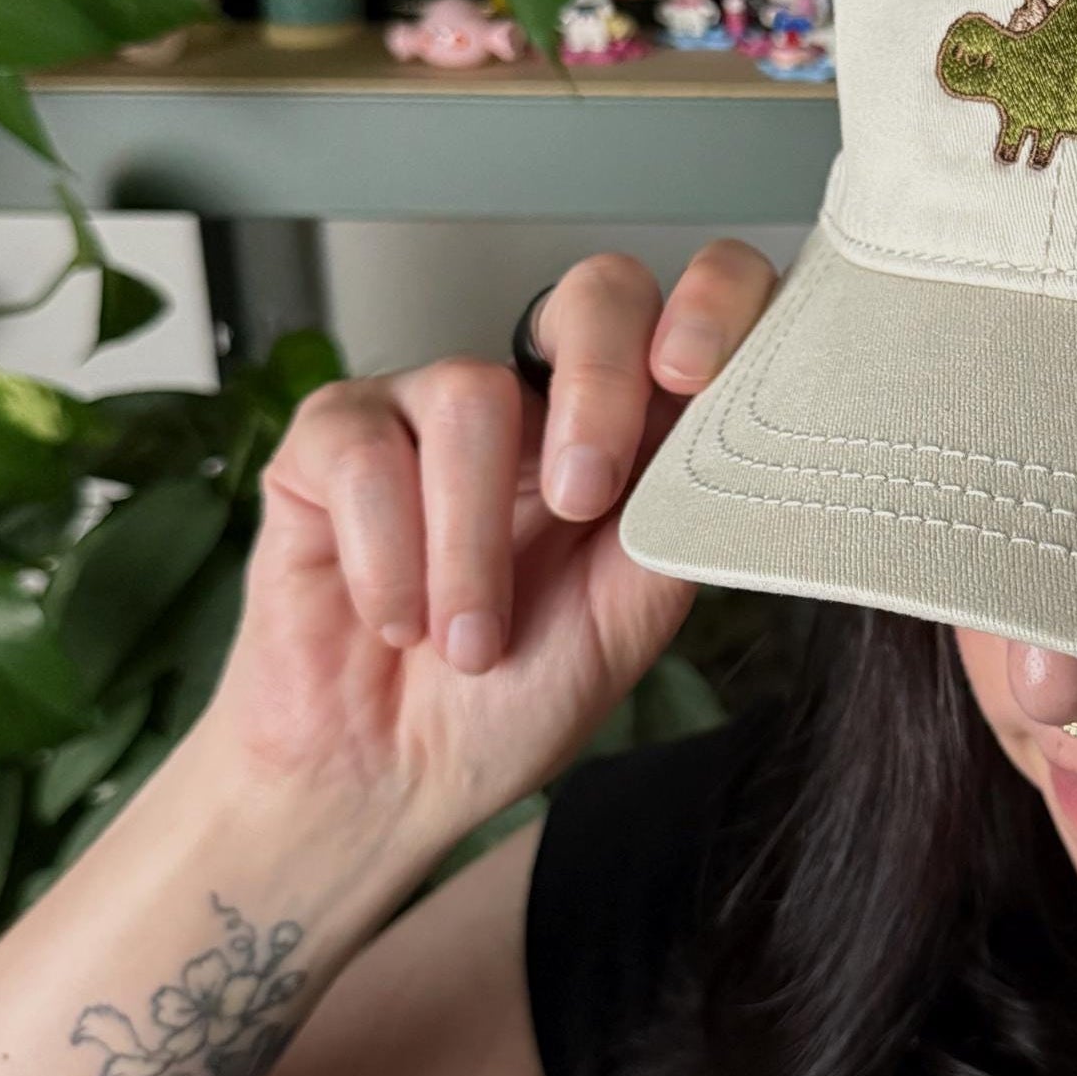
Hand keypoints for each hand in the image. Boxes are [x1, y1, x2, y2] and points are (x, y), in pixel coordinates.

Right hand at [189, 243, 777, 867]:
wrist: (390, 781)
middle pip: (597, 294)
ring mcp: (432, 407)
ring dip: (474, 543)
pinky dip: (390, 557)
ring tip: (471, 641)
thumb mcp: (633, 613)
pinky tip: (398, 621)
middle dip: (601, 385)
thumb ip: (684, 515)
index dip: (713, 303)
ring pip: (472, 391)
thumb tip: (744, 442)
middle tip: (584, 500)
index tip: (695, 376)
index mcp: (637, 432)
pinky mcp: (332, 439)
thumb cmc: (512, 697)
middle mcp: (544, 400)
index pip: (699, 309)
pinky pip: (366, 451)